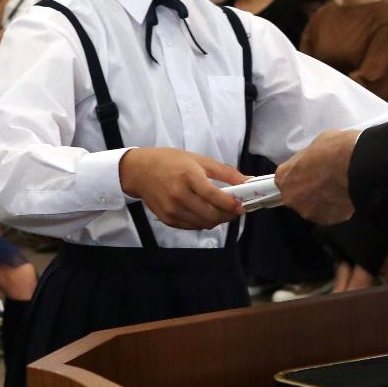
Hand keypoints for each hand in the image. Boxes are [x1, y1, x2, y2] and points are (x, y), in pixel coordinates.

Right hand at [118, 149, 245, 229]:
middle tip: (235, 209)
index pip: (214, 196)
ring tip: (223, 211)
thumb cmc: (170, 162)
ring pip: (203, 224)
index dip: (231, 204)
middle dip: (228, 215)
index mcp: (188, 177)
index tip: (242, 205)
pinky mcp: (168, 219)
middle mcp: (179, 196)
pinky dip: (203, 222)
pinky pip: (192, 226)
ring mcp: (172, 210)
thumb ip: (225, 172)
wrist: (140, 171)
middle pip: (211, 215)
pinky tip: (206, 212)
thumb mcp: (199, 160)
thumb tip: (248, 181)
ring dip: (217, 220)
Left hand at [276, 129, 361, 224]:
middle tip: (326, 180)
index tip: (310, 172)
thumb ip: (307, 160)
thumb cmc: (334, 150)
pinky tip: (345, 196)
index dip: (299, 175)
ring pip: (314, 207)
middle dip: (309, 191)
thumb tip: (312, 163)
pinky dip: (336, 208)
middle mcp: (292, 198)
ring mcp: (309, 211)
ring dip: (323, 201)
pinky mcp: (327, 221)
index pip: (286, 179)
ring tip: (338, 188)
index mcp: (284, 177)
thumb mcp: (315, 145)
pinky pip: (330, 214)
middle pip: (298, 196)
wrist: (357, 166)